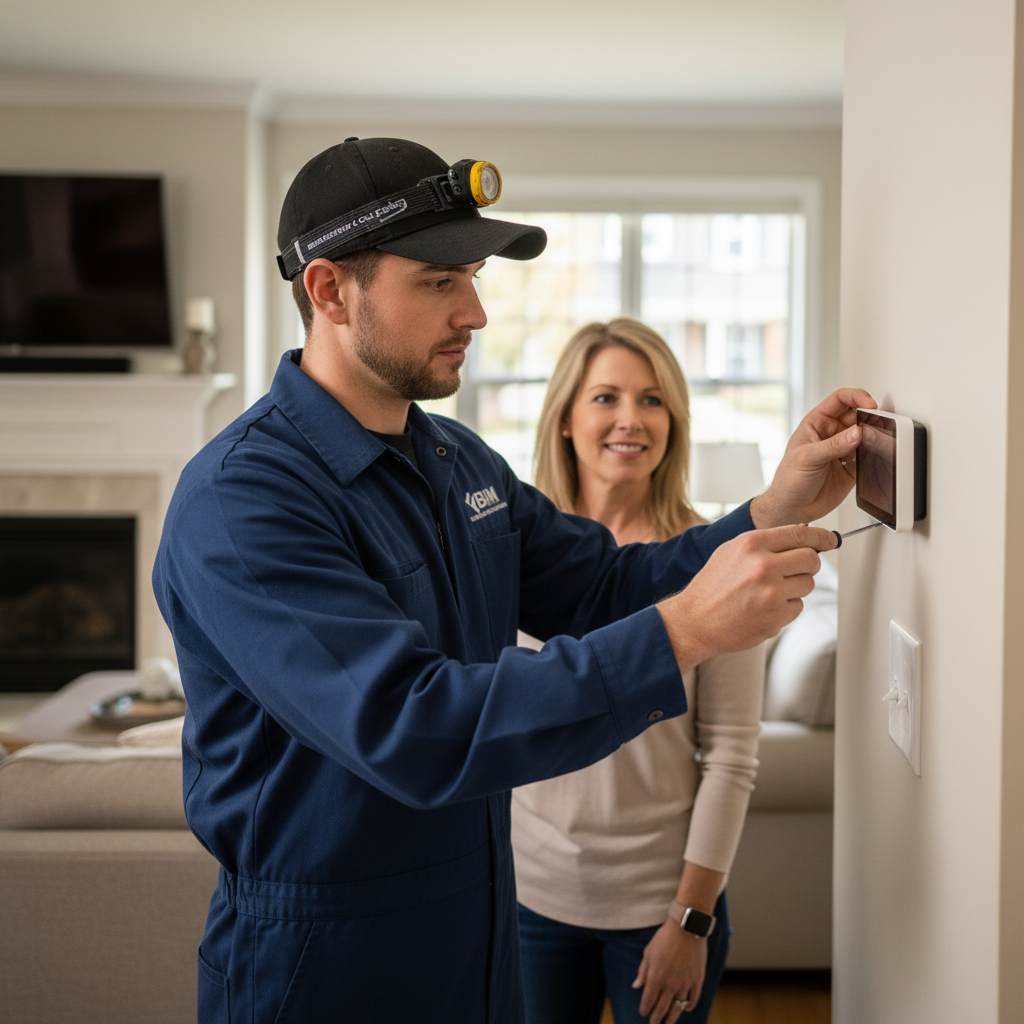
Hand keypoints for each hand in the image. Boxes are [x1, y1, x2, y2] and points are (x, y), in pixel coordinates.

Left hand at [633, 919, 706, 1023]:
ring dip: (672, 1017)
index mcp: (656, 977)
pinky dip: (688, 1006)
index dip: (645, 1009)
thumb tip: (636, 986)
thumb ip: (643, 971)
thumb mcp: (648, 952)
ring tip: (668, 1023)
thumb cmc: (664, 938)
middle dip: (656, 1018)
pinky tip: (685, 1009)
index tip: (643, 1013)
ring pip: (678, 1007)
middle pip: (662, 1008)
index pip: (649, 1000)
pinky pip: (693, 999)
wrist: (687, 928)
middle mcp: (670, 984)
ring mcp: (685, 984)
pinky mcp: (697, 981)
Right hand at [657, 523, 835, 668]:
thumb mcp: (731, 552)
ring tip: (769, 592)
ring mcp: (771, 593)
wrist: (695, 621)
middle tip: (796, 569)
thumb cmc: (711, 586)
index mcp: (751, 545)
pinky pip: (798, 607)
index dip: (821, 537)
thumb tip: (803, 533)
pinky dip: (786, 608)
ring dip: (795, 587)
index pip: (800, 534)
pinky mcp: (776, 617)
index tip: (830, 540)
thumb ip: (766, 541)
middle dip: (809, 564)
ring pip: (807, 584)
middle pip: (811, 559)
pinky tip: (764, 608)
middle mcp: (763, 566)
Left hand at [750, 387, 876, 527]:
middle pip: (857, 416)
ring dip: (873, 438)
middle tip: (874, 428)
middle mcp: (831, 433)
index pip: (840, 399)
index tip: (870, 405)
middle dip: (868, 419)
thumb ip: (833, 445)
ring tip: (873, 445)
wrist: (792, 508)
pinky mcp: (852, 467)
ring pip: (866, 435)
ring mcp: (843, 450)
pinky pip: (868, 455)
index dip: (857, 397)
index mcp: (816, 423)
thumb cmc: (788, 480)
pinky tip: (872, 459)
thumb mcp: (807, 458)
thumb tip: (857, 432)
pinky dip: (874, 455)